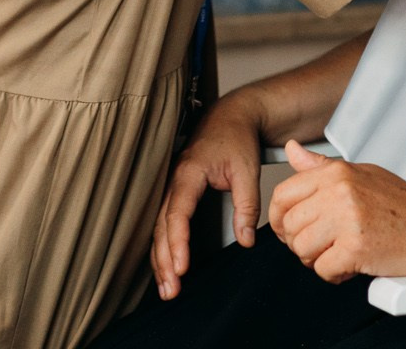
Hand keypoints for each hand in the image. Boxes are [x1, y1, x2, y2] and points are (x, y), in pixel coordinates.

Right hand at [151, 95, 265, 299]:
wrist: (232, 116)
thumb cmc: (237, 139)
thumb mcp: (247, 170)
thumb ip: (246, 205)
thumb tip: (246, 241)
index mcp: (188, 173)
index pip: (177, 213)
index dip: (177, 242)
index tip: (181, 267)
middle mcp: (174, 181)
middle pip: (161, 226)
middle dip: (164, 260)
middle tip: (171, 290)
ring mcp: (171, 186)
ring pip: (159, 228)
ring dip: (160, 258)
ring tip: (167, 288)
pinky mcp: (176, 192)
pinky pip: (165, 223)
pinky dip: (164, 246)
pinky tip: (166, 267)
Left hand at [266, 143, 405, 282]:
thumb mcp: (362, 175)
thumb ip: (323, 168)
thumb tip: (293, 151)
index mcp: (337, 173)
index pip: (284, 194)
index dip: (280, 218)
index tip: (288, 229)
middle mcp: (339, 192)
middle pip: (290, 224)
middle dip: (299, 243)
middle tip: (319, 246)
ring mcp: (347, 219)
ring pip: (302, 248)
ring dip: (315, 260)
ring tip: (336, 256)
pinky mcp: (357, 248)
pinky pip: (323, 269)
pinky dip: (333, 275)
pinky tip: (349, 267)